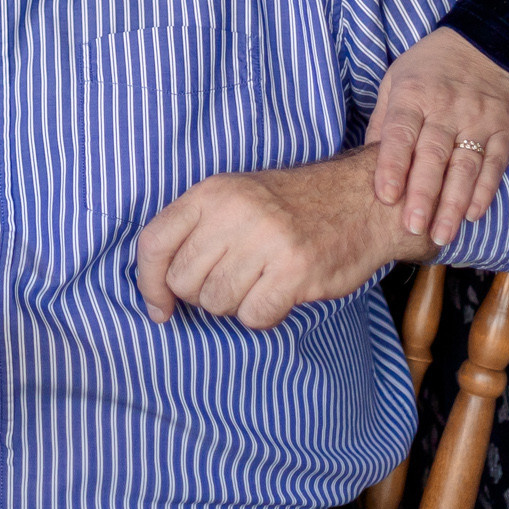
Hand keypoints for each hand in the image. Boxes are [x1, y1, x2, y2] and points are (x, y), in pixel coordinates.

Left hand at [135, 148, 437, 328]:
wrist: (360, 200)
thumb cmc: (291, 207)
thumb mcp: (236, 198)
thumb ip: (196, 231)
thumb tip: (155, 287)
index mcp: (212, 192)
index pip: (154, 242)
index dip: (148, 283)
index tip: (159, 307)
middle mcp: (234, 211)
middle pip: (183, 281)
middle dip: (202, 295)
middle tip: (232, 281)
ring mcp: (266, 240)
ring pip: (216, 303)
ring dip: (235, 305)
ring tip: (259, 282)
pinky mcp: (296, 270)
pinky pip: (253, 316)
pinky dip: (263, 316)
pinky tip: (278, 295)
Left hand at [366, 27, 508, 244]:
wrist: (488, 44)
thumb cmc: (431, 66)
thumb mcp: (396, 79)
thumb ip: (382, 120)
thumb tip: (364, 161)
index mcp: (413, 94)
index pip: (400, 133)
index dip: (392, 166)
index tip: (385, 196)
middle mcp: (446, 108)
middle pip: (433, 156)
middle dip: (422, 195)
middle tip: (412, 227)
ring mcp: (478, 120)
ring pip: (465, 167)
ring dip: (453, 204)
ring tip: (442, 234)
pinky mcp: (503, 130)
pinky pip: (494, 165)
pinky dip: (484, 192)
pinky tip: (473, 215)